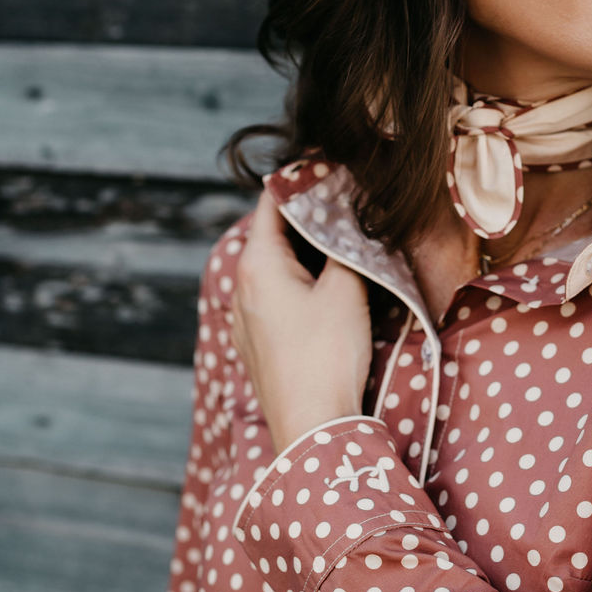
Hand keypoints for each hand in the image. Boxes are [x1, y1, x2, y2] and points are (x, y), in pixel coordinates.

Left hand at [230, 189, 372, 453]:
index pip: (273, 201)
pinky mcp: (258, 346)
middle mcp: (241, 289)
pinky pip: (277, 298)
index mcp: (256, 264)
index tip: (331, 162)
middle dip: (310, 216)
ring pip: (276, 267)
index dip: (303, 178)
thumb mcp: (347, 291)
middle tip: (349, 200)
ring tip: (345, 241)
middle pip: (274, 233)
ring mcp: (246, 321)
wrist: (313, 429)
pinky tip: (331, 288)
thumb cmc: (327, 355)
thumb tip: (350, 217)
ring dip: (308, 251)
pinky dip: (301, 282)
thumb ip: (347, 247)